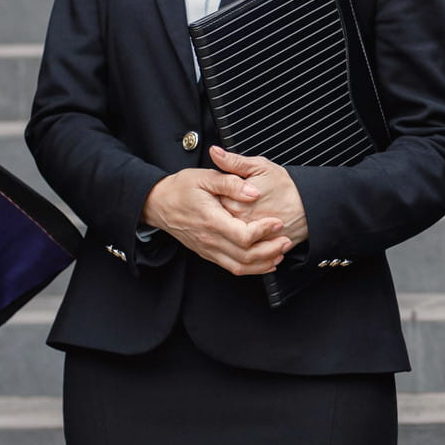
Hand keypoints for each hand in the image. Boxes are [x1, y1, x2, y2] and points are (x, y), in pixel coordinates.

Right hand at [143, 168, 288, 276]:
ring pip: (240, 267)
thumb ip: (231, 182)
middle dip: (270, 251)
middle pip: (245, 256)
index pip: (243, 236)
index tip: (277, 222)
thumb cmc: (180, 188)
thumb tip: (253, 192)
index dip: (264, 231)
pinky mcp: (208, 253)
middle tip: (286, 240)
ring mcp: (208, 249)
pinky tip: (265, 261)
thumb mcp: (204, 177)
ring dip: (263, 263)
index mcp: (211, 221)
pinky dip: (252, 268)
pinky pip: (232, 267)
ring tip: (280, 252)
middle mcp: (210, 240)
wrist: (157, 204)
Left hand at [208, 147, 308, 248]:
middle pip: (217, 217)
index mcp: (235, 203)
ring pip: (228, 233)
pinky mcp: (256, 247)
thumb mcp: (261, 167)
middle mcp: (239, 223)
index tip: (226, 189)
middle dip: (221, 209)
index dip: (217, 193)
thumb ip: (234, 161)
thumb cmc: (287, 187)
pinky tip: (249, 226)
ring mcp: (247, 239)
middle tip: (238, 200)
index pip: (211, 200)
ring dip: (229, 224)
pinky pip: (241, 245)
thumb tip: (214, 151)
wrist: (310, 208)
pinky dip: (241, 238)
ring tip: (245, 213)